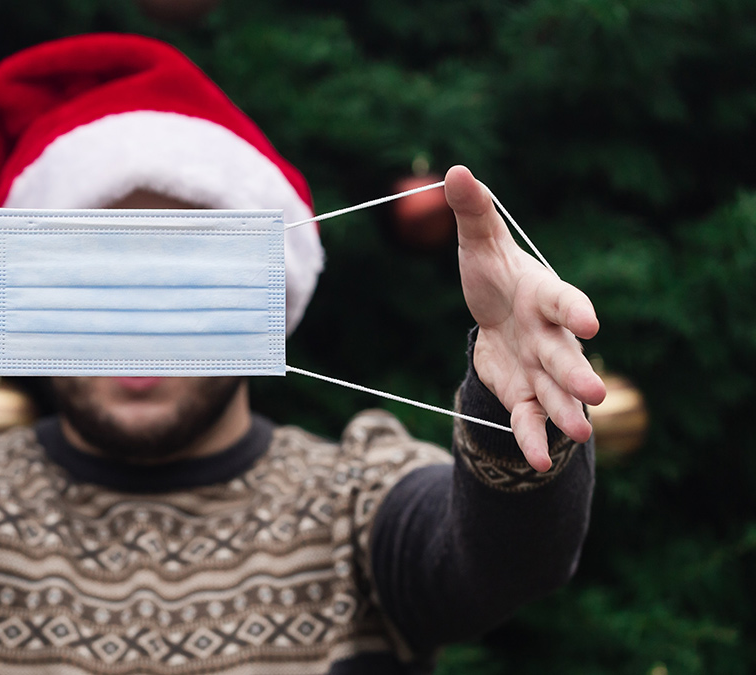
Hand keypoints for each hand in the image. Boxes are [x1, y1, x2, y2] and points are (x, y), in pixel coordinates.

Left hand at [446, 165, 605, 470]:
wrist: (493, 315)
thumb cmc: (493, 274)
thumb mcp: (478, 243)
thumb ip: (472, 211)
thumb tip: (456, 169)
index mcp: (544, 296)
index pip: (566, 302)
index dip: (577, 311)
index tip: (589, 323)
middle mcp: (550, 336)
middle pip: (566, 357)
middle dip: (578, 374)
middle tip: (594, 393)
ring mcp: (540, 369)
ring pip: (556, 394)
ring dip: (568, 413)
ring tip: (581, 431)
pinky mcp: (524, 394)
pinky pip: (530, 420)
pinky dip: (533, 440)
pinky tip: (535, 463)